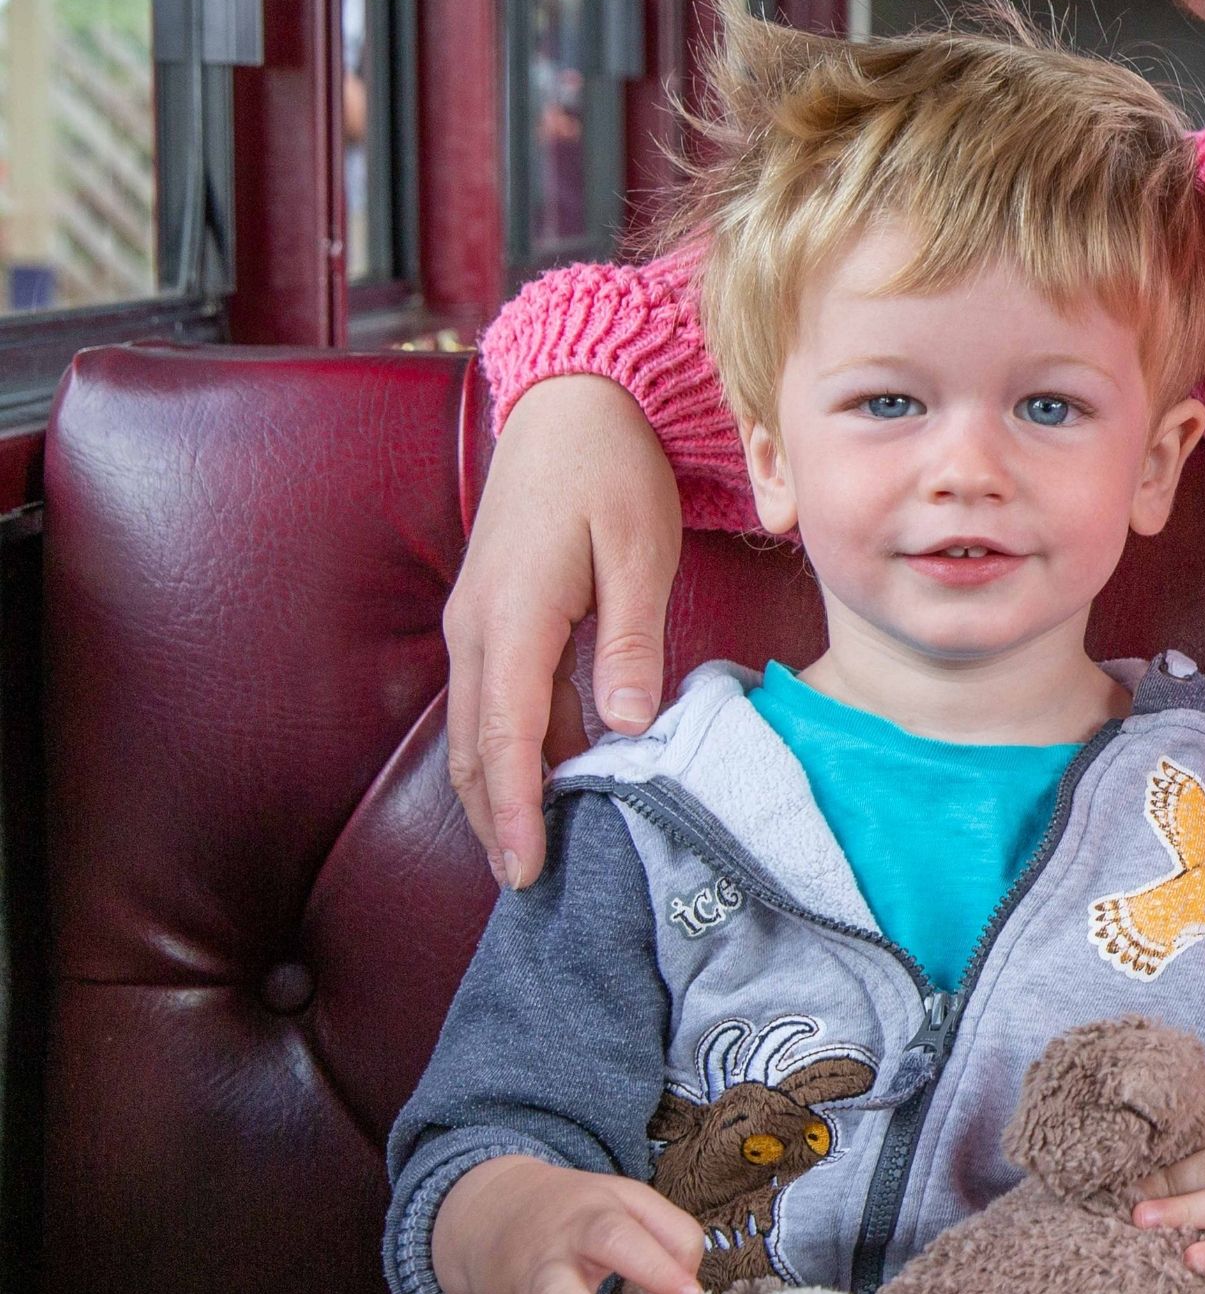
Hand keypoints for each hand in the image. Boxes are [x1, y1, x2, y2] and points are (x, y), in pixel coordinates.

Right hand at [445, 374, 681, 888]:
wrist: (571, 406)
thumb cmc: (611, 472)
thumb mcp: (638, 551)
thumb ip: (628, 640)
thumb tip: (623, 726)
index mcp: (512, 616)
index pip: (505, 737)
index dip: (516, 811)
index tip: (527, 870)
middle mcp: (478, 629)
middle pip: (478, 748)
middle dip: (497, 821)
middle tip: (528, 888)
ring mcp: (478, 625)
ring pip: (480, 730)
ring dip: (501, 792)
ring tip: (531, 856)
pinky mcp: (492, 620)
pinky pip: (496, 701)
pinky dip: (513, 751)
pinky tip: (545, 783)